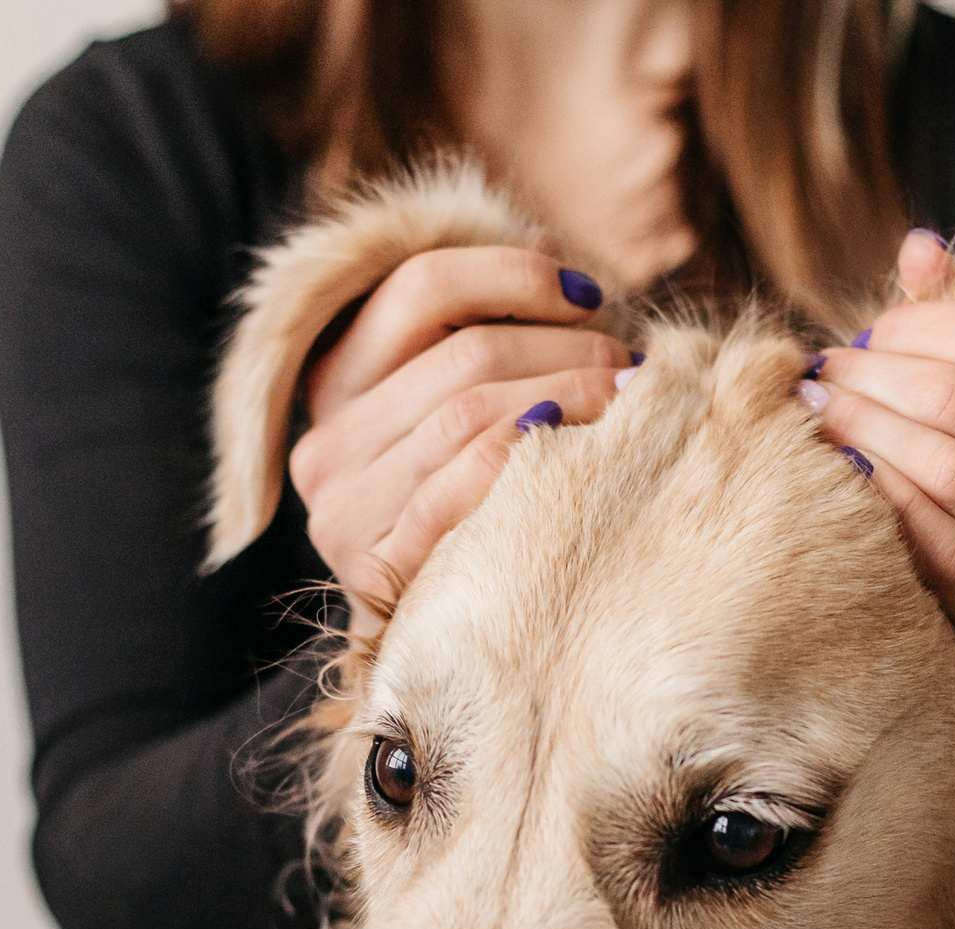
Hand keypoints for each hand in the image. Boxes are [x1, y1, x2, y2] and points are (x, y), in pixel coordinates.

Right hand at [289, 247, 635, 635]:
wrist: (442, 641)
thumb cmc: (472, 504)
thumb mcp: (463, 404)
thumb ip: (490, 333)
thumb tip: (559, 260)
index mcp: (335, 376)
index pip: (423, 287)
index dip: (516, 275)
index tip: (589, 294)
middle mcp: (324, 441)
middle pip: (463, 354)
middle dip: (566, 351)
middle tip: (629, 366)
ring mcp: (340, 509)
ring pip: (471, 416)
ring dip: (566, 402)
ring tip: (625, 404)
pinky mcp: (370, 567)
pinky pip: (460, 492)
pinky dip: (531, 465)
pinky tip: (582, 459)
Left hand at [803, 229, 954, 725]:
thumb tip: (919, 249)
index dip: (920, 323)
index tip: (869, 331)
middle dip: (877, 377)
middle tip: (824, 373)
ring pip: (949, 476)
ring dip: (863, 435)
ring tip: (818, 416)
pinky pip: (940, 552)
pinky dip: (882, 507)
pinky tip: (841, 483)